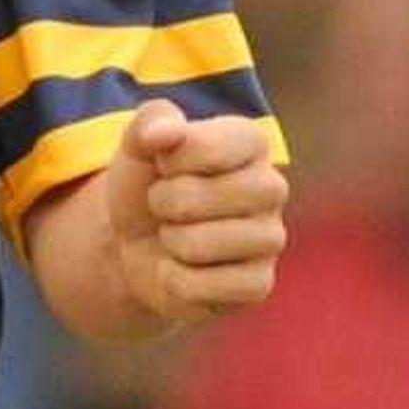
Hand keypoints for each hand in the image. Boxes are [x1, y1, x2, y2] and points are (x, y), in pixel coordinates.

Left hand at [104, 102, 286, 323]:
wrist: (137, 243)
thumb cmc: (146, 184)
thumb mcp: (137, 145)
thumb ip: (149, 123)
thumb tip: (165, 133)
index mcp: (250, 142)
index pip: (203, 145)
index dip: (168, 160)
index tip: (166, 165)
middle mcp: (272, 187)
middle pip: (195, 197)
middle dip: (162, 202)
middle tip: (168, 205)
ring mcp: (270, 239)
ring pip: (197, 244)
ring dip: (169, 242)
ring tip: (177, 236)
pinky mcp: (259, 284)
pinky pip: (202, 286)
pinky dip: (175, 280)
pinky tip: (185, 268)